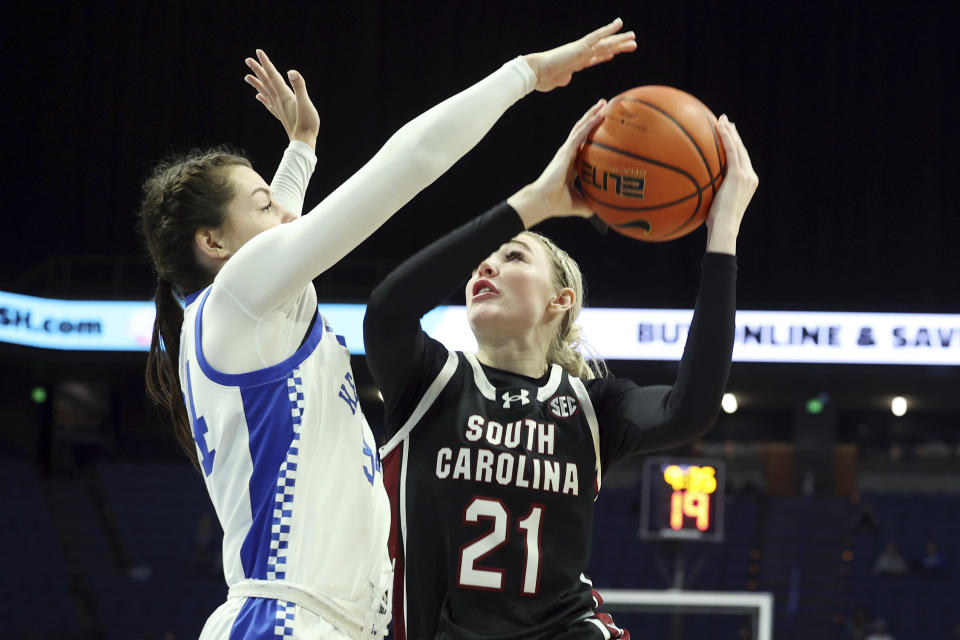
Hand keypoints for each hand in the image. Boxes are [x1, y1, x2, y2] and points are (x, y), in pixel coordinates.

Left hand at [244, 49, 319, 149]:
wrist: (303, 142)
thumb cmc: (307, 124)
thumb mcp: (305, 103)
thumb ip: (299, 87)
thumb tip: (291, 72)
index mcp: (284, 95)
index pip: (273, 76)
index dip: (266, 63)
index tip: (258, 52)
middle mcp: (279, 101)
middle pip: (266, 82)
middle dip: (258, 70)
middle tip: (248, 60)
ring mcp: (279, 108)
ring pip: (265, 92)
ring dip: (256, 83)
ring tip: (247, 76)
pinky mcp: (281, 115)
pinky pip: (268, 104)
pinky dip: (263, 98)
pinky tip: (259, 96)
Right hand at [508, 99, 606, 227]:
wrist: (543, 202)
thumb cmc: (557, 204)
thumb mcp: (579, 203)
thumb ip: (590, 204)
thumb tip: (604, 212)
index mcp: (571, 164)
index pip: (584, 145)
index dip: (593, 135)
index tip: (604, 127)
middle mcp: (569, 154)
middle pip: (583, 131)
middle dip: (593, 118)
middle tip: (605, 107)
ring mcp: (566, 151)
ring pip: (581, 128)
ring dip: (592, 114)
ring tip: (603, 103)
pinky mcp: (565, 152)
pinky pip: (579, 134)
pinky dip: (589, 124)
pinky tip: (599, 115)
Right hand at [523, 18, 636, 92]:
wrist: (537, 72)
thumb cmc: (543, 78)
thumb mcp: (557, 80)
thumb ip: (563, 79)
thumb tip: (566, 78)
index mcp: (576, 63)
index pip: (594, 58)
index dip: (604, 56)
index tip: (613, 54)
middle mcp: (581, 54)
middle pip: (604, 49)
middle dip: (618, 47)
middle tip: (632, 43)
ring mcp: (582, 50)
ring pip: (605, 43)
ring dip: (620, 40)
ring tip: (633, 37)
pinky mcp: (581, 47)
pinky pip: (597, 36)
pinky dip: (608, 29)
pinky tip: (619, 23)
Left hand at [705, 115, 758, 254]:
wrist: (724, 227)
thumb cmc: (715, 224)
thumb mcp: (713, 205)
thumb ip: (709, 193)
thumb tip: (692, 190)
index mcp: (746, 183)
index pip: (741, 160)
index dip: (735, 146)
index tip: (728, 135)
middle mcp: (750, 177)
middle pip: (742, 150)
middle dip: (734, 135)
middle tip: (726, 123)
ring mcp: (747, 175)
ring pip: (738, 147)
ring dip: (729, 132)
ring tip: (722, 120)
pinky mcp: (739, 175)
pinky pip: (732, 151)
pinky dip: (726, 137)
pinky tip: (719, 127)